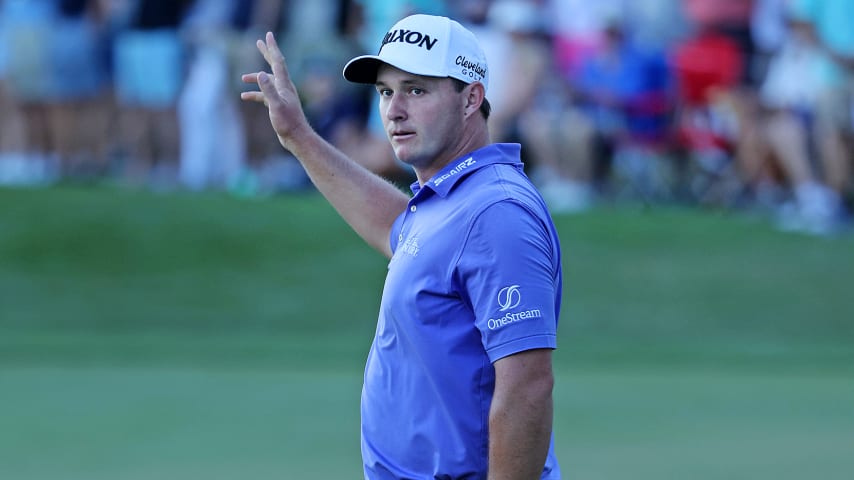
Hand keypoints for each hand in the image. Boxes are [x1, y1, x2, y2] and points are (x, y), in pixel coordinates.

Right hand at [240, 32, 309, 147]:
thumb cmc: (288, 123)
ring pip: (267, 82)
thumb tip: (261, 74)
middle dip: (266, 53)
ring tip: (242, 78)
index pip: (278, 61)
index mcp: (284, 84)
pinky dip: (255, 94)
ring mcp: (281, 96)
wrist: (296, 137)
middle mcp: (284, 87)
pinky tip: (245, 97)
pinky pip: (264, 96)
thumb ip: (268, 90)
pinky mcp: (278, 105)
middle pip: (274, 66)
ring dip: (255, 79)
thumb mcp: (275, 105)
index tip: (268, 35)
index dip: (272, 48)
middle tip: (259, 42)